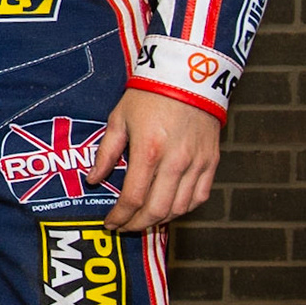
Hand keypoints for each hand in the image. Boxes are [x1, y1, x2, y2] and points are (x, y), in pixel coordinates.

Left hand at [89, 87, 220, 231]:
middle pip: (158, 210)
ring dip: (160, 221)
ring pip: (180, 208)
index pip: (133, 197)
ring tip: (143, 221)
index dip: (120, 216)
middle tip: (124, 227)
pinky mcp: (212, 162)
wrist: (187, 77)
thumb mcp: (119, 119)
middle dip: (138, 224)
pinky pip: (200, 197)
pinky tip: (169, 210)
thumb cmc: (148, 95)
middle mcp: (176, 162)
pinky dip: (183, 209)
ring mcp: (197, 164)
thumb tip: (93, 179)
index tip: (110, 223)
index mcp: (149, 151)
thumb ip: (106, 153)